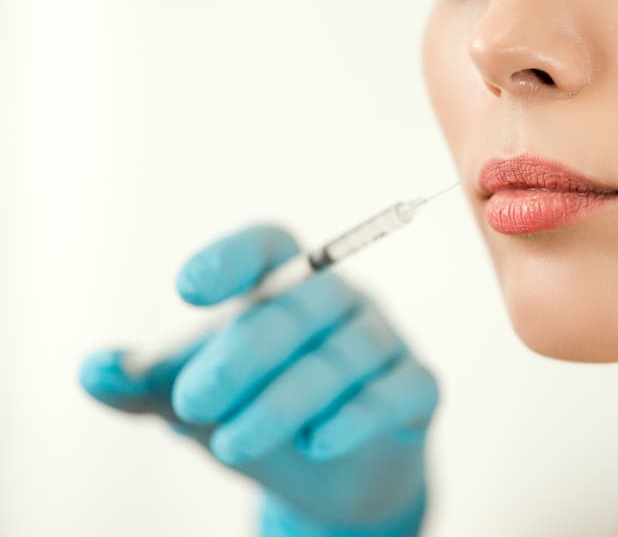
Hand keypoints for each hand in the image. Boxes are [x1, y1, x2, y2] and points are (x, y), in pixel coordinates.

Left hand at [79, 224, 438, 535]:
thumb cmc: (260, 415)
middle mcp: (341, 302)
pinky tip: (316, 443)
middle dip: (246, 353)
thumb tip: (92, 370)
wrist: (332, 479)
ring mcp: (384, 344)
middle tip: (193, 402)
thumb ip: (142, 383)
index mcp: (286, 286)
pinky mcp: (418, 390)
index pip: (269, 245)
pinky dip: (358, 417)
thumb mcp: (191, 400)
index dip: (234, 258)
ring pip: (343, 358)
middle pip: (303, 305)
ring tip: (231, 445)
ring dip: (285, 400)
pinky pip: (397, 392)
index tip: (187, 291)